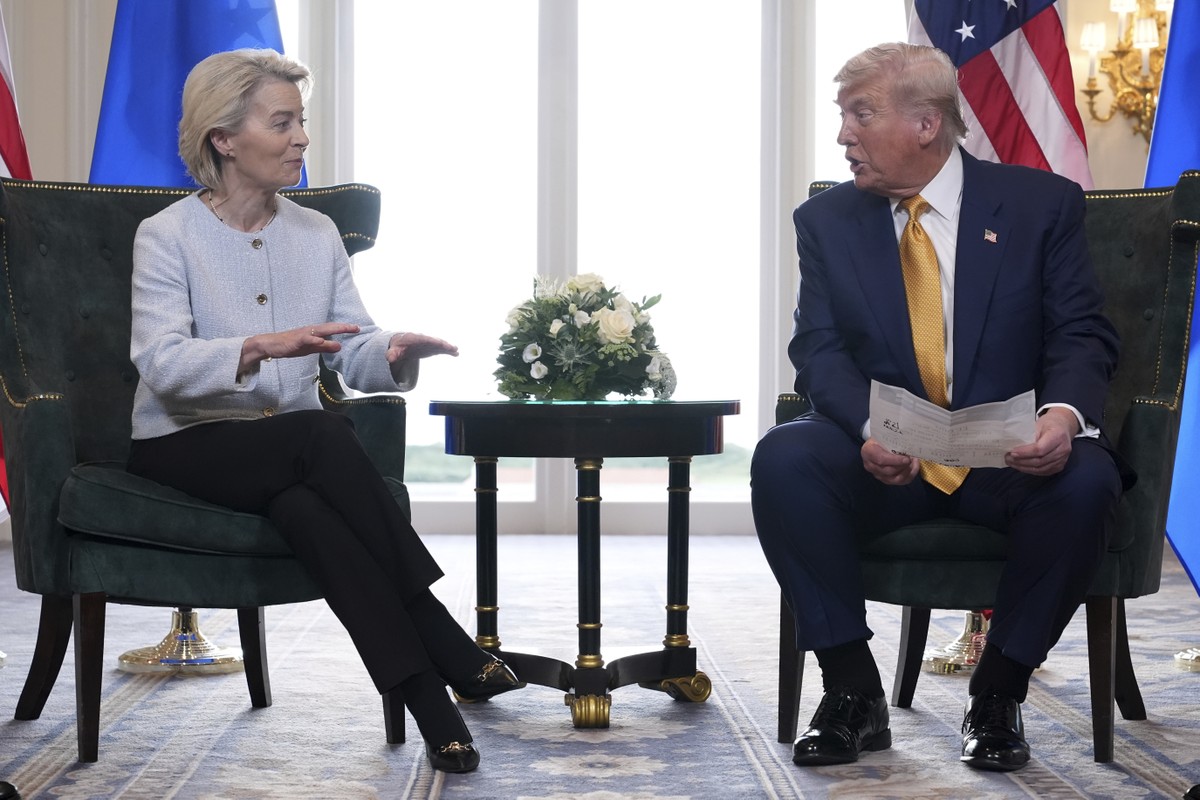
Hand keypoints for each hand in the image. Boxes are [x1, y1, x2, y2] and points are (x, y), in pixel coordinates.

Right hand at [240, 323, 359, 374]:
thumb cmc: (291, 345)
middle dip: (343, 327)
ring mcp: (303, 334)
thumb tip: (340, 346)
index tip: (358, 329)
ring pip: (320, 331)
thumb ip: (324, 347)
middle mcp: (311, 331)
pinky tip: (321, 341)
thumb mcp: (311, 348)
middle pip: (329, 327)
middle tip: (356, 327)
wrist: (271, 345)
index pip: (332, 330)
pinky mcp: (295, 340)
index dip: (345, 329)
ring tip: (345, 329)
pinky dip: (314, 339)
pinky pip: (306, 339)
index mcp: (315, 333)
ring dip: (332, 330)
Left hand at [386, 332, 458, 363]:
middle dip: (442, 343)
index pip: (422, 338)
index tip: (438, 342)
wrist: (401, 344)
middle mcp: (423, 339)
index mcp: (413, 338)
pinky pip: (441, 349)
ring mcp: (429, 343)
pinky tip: (456, 353)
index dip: (430, 340)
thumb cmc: (397, 346)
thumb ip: (392, 353)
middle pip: (433, 340)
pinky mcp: (432, 348)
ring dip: (447, 347)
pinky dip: (448, 350)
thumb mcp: (393, 350)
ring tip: (456, 350)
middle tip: (450, 347)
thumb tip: (390, 358)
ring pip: (439, 344)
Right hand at [862, 438, 919, 484]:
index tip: (907, 458)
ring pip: (895, 479)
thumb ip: (893, 439)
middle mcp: (870, 466)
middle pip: (889, 471)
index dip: (895, 460)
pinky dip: (910, 475)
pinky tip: (914, 467)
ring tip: (914, 462)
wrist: (877, 444)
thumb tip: (908, 442)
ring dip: (908, 471)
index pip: (881, 459)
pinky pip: (900, 482)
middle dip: (903, 466)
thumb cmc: (882, 438)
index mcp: (868, 452)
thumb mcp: (884, 435)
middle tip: (912, 458)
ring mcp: (878, 474)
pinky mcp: (886, 480)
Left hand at [1004, 407, 1077, 475]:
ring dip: (1024, 468)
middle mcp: (1063, 449)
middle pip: (1039, 461)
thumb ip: (1029, 435)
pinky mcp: (1060, 466)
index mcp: (1058, 436)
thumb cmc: (1049, 423)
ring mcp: (1063, 459)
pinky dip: (1031, 470)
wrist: (1063, 426)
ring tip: (1012, 463)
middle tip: (1008, 458)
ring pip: (1041, 469)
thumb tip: (1012, 446)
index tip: (1012, 452)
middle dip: (1021, 461)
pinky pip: (1043, 471)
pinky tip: (1021, 467)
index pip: (1040, 449)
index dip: (1024, 453)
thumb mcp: (1038, 423)